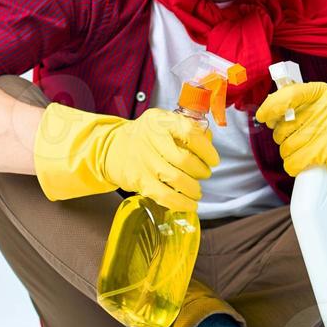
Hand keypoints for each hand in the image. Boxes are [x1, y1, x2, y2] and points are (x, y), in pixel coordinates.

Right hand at [33, 103, 218, 210]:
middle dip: (201, 171)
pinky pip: (165, 196)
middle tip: (204, 174)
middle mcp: (151, 140)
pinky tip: (190, 205)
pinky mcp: (140, 181)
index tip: (213, 160)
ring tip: (197, 190)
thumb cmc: (147, 135)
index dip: (207, 150)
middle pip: (185, 160)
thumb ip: (188, 128)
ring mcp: (145, 162)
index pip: (190, 134)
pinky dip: (182, 204)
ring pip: (177, 180)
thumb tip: (209, 141)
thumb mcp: (165, 121)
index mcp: (161, 122)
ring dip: (194, 189)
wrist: (113, 148)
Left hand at [254, 81, 326, 180]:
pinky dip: (293, 166)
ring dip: (289, 153)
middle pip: (283, 127)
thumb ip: (296, 102)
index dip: (271, 106)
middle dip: (283, 137)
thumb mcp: (320, 104)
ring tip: (305, 149)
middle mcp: (323, 110)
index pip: (288, 94)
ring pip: (286, 147)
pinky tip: (302, 162)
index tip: (264, 116)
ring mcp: (326, 131)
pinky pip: (294, 162)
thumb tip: (267, 113)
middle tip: (298, 137)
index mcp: (320, 93)